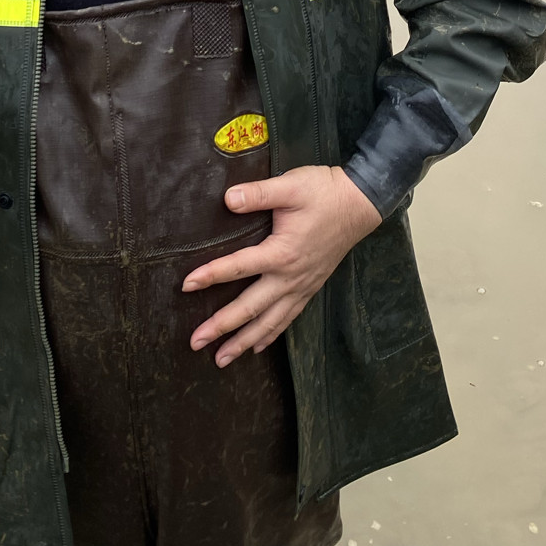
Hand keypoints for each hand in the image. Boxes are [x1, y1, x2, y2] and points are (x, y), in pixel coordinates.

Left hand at [183, 166, 380, 366]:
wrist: (359, 204)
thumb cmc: (323, 192)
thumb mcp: (290, 186)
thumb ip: (258, 194)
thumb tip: (228, 199)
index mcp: (281, 253)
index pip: (238, 267)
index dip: (210, 276)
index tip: (186, 285)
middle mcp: (289, 278)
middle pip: (250, 308)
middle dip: (221, 328)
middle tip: (195, 342)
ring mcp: (301, 287)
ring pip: (268, 323)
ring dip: (243, 342)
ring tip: (221, 360)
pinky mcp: (309, 288)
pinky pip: (287, 319)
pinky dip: (270, 335)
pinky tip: (257, 347)